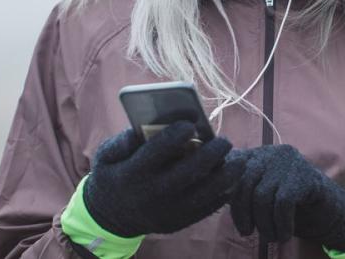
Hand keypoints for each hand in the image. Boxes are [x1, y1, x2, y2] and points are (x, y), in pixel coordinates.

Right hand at [83, 120, 244, 236]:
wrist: (111, 216)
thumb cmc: (114, 174)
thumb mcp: (106, 156)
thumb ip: (123, 140)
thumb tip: (145, 125)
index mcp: (133, 173)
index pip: (157, 151)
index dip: (175, 136)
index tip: (191, 123)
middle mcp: (152, 194)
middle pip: (188, 172)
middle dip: (210, 154)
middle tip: (225, 141)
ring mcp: (167, 211)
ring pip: (203, 194)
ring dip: (225, 177)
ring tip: (238, 161)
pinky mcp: (178, 222)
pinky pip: (206, 209)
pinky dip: (222, 194)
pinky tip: (232, 179)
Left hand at [225, 144, 344, 249]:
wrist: (330, 208)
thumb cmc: (290, 205)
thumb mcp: (261, 194)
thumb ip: (241, 189)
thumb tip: (210, 194)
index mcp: (257, 154)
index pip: (230, 170)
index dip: (227, 196)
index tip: (238, 222)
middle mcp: (271, 152)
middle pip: (243, 183)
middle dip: (242, 214)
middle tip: (248, 232)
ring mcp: (288, 161)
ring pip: (262, 196)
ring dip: (264, 224)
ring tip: (270, 237)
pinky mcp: (304, 175)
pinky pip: (282, 203)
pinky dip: (280, 224)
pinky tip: (284, 234)